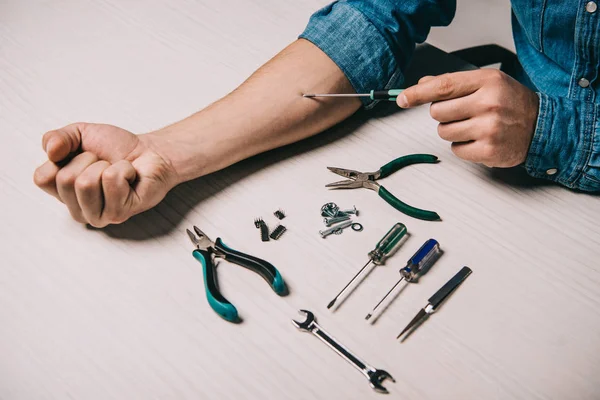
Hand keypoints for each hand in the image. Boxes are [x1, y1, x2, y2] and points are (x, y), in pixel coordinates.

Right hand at [34, 123, 178, 226]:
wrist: (151, 152)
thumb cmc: (116, 148)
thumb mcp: (80, 134)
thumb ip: (57, 138)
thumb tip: (50, 151)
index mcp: (63, 193)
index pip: (42, 178)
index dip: (62, 157)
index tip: (83, 155)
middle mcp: (77, 209)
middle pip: (65, 180)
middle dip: (88, 160)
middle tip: (104, 163)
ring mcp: (98, 216)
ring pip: (85, 183)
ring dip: (105, 166)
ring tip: (116, 170)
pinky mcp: (118, 214)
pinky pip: (111, 181)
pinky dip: (123, 169)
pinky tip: (130, 178)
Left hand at [397, 69, 538, 167]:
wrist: (542, 126)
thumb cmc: (511, 103)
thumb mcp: (488, 83)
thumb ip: (454, 83)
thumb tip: (422, 84)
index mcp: (487, 82)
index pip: (443, 86)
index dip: (418, 93)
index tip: (402, 98)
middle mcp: (489, 103)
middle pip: (437, 112)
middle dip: (443, 114)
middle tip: (462, 113)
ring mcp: (489, 128)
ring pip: (443, 132)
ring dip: (452, 131)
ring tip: (473, 127)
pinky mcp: (488, 150)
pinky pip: (456, 150)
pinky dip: (462, 147)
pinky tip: (478, 140)